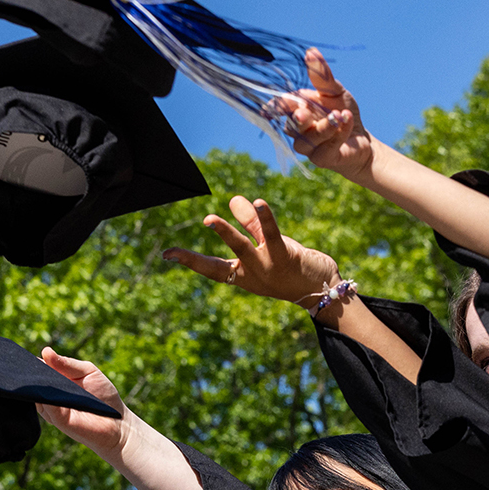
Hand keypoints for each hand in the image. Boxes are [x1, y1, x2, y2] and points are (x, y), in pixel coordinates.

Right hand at [36, 349, 134, 456]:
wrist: (118, 422)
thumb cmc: (103, 395)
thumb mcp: (87, 371)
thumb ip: (66, 363)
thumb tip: (45, 351)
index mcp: (56, 381)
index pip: (38, 369)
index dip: (32, 362)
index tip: (24, 354)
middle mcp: (50, 396)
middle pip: (34, 382)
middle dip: (32, 372)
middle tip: (29, 363)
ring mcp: (51, 408)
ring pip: (36, 394)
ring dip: (37, 384)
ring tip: (39, 372)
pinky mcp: (57, 419)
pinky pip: (46, 406)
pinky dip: (45, 397)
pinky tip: (47, 388)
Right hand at [163, 196, 340, 307]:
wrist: (321, 290)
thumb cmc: (292, 268)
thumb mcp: (268, 246)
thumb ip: (251, 224)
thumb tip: (234, 199)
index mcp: (243, 275)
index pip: (211, 268)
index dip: (189, 260)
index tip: (167, 254)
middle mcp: (251, 274)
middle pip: (220, 264)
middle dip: (197, 256)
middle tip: (179, 237)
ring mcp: (267, 268)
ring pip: (242, 248)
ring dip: (225, 233)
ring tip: (209, 220)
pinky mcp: (285, 257)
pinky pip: (272, 236)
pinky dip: (264, 218)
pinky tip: (259, 203)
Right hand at [284, 49, 377, 181]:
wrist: (361, 138)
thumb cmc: (343, 112)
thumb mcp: (335, 91)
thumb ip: (322, 75)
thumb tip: (311, 51)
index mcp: (297, 109)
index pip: (280, 108)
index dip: (274, 107)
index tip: (271, 108)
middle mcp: (298, 130)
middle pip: (290, 125)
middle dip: (297, 119)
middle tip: (304, 112)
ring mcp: (309, 147)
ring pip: (307, 139)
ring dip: (324, 126)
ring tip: (340, 115)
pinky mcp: (322, 159)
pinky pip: (325, 149)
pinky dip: (338, 133)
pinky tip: (347, 121)